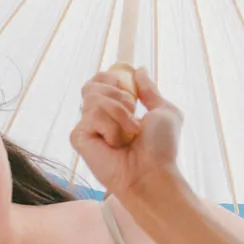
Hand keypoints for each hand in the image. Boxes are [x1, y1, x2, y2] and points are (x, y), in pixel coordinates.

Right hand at [70, 66, 183, 204]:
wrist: (153, 173)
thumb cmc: (161, 149)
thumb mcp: (164, 111)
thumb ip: (149, 90)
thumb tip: (139, 70)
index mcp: (114, 110)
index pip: (98, 81)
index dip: (108, 78)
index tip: (124, 86)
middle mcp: (97, 118)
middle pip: (92, 85)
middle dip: (118, 96)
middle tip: (132, 114)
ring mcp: (87, 127)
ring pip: (93, 98)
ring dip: (119, 113)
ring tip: (130, 134)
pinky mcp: (79, 138)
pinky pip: (90, 117)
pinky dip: (110, 128)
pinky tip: (114, 145)